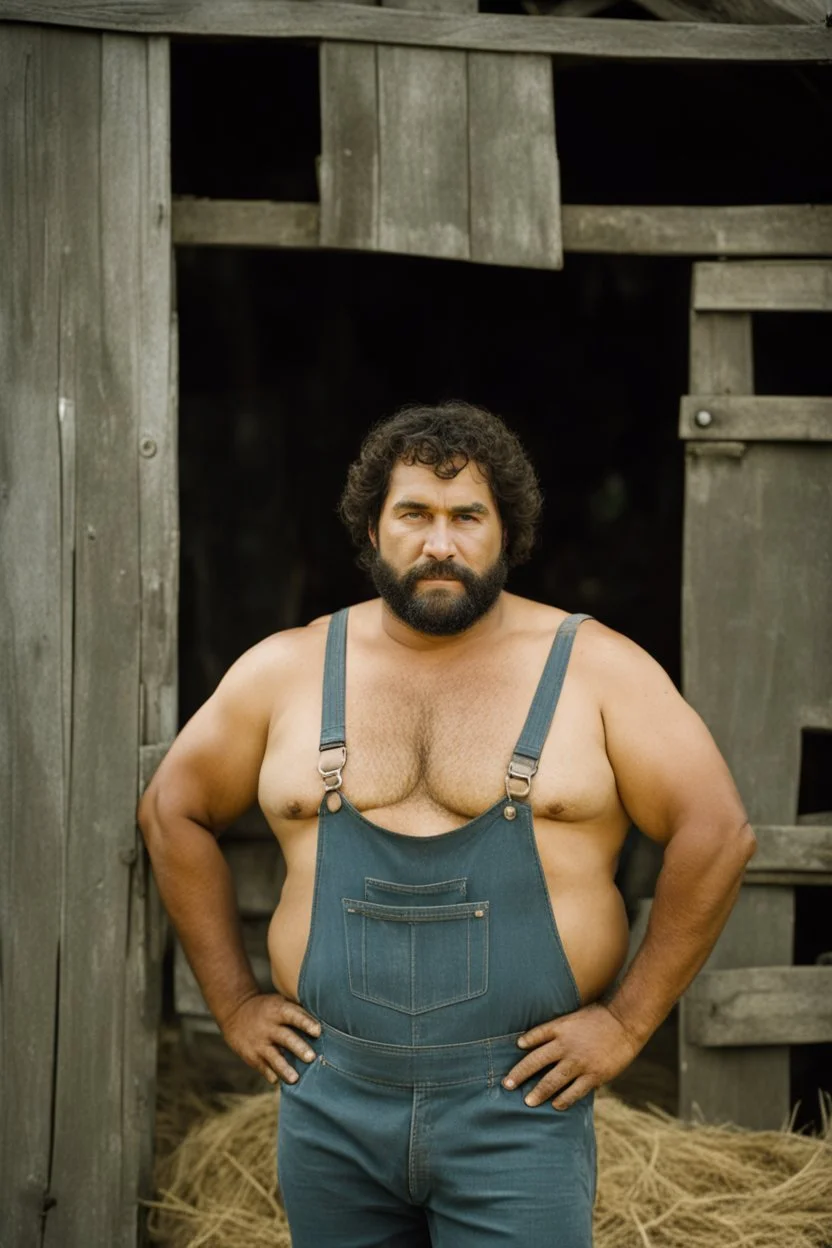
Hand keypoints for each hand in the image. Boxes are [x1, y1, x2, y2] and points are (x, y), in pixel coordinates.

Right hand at [221, 992, 320, 1085]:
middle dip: (299, 1048)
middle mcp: (269, 1026)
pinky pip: (263, 1067)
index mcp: (278, 1010)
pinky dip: (270, 1074)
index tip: (318, 1031)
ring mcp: (259, 1042)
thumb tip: (328, 1019)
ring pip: (273, 1057)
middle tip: (311, 1057)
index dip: (306, 1023)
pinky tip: (278, 1081)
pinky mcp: (251, 1056)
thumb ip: (299, 1011)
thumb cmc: (269, 1009)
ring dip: (284, 1068)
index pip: (294, 1015)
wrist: (236, 1012)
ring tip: (295, 1079)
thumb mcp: (280, 1002)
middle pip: (285, 1037)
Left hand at [502, 1002, 641, 1109]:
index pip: (535, 1037)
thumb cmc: (599, 1017)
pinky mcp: (594, 1075)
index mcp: (560, 1028)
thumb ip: (556, 1030)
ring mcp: (579, 1062)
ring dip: (539, 1092)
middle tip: (507, 1085)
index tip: (514, 1051)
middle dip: (520, 1075)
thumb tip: (534, 1042)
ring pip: (553, 1081)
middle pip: (536, 1062)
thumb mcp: (574, 1017)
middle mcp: (565, 1046)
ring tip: (528, 1102)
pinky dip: (564, 1099)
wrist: (625, 1022)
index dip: (523, 1045)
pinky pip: (574, 1092)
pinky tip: (556, 1105)